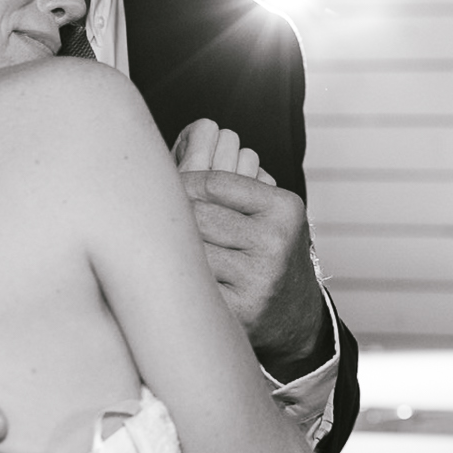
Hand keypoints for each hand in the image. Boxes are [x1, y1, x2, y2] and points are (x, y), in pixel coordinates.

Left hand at [174, 120, 330, 377]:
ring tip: (163, 250)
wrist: (296, 317)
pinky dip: (180, 280)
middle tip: (156, 222)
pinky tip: (177, 278)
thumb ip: (230, 183)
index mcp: (285, 209)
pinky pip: (192, 285)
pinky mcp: (241, 312)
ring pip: (190, 250)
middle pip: (197, 216)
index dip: (184, 184)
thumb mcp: (267, 212)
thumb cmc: (269, 253)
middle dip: (174, 218)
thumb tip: (188, 136)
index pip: (214, 182)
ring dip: (172, 250)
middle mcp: (276, 242)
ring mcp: (259, 280)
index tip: (170, 190)